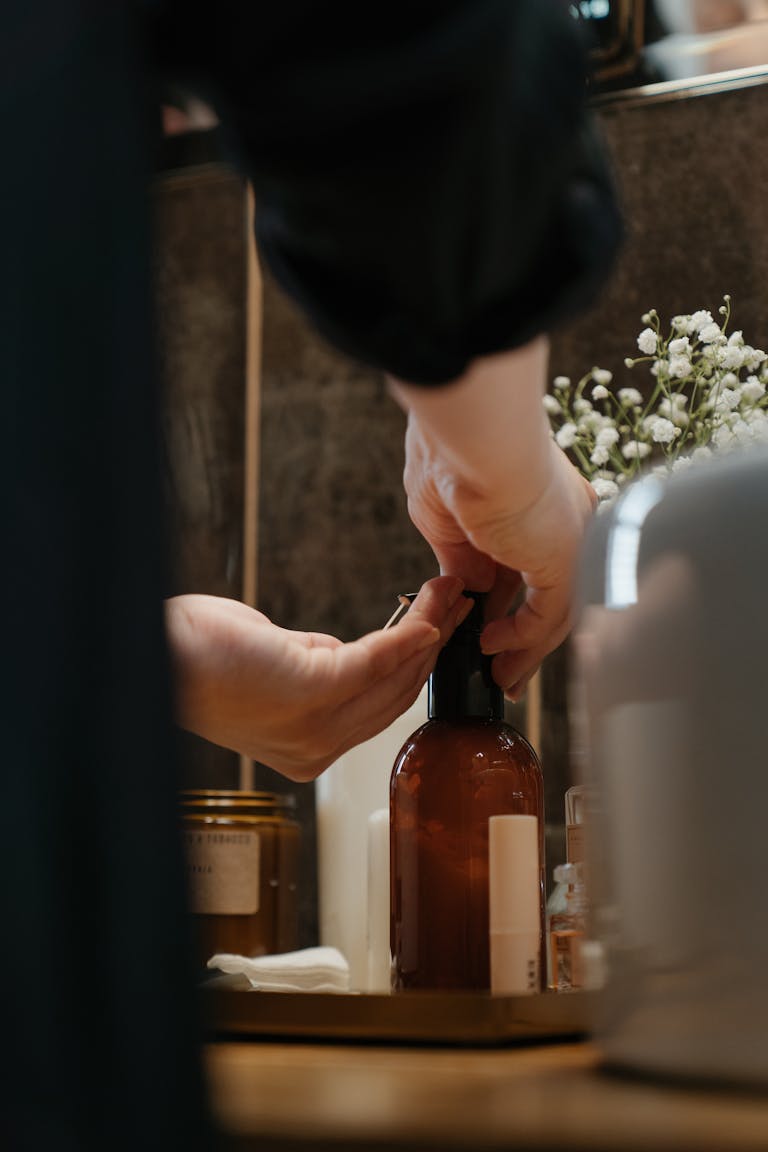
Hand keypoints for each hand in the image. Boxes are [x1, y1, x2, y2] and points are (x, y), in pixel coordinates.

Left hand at [165, 575, 470, 780]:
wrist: (158, 655)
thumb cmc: (203, 657)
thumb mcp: (277, 667)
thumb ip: (324, 667)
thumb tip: (366, 652)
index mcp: (308, 750)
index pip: (381, 710)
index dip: (418, 667)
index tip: (440, 627)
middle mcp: (316, 749)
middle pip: (397, 695)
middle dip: (434, 642)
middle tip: (456, 601)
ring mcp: (315, 726)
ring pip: (394, 676)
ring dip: (427, 628)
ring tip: (448, 593)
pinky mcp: (311, 691)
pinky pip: (375, 660)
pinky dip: (405, 633)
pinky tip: (425, 609)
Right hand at [400, 389, 596, 699]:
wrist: (472, 437)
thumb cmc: (452, 456)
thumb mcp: (444, 518)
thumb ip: (459, 556)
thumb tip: (470, 592)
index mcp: (537, 502)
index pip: (526, 565)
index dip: (505, 604)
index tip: (483, 630)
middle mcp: (565, 523)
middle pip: (548, 595)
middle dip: (522, 638)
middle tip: (500, 670)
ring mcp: (570, 542)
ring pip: (553, 614)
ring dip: (524, 650)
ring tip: (497, 677)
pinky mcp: (565, 561)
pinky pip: (548, 616)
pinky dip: (520, 638)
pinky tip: (490, 645)